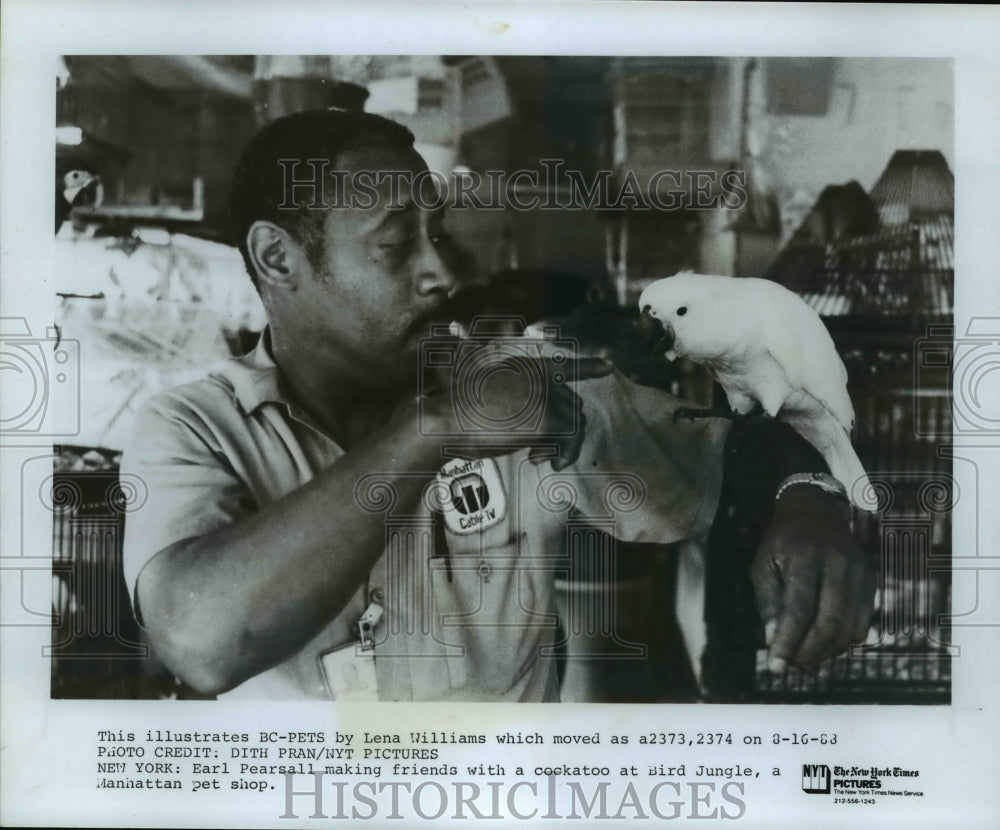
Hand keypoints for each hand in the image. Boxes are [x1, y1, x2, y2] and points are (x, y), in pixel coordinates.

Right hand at [419, 337, 612, 469]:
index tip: (608, 368)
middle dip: (562, 431)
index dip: (588, 367)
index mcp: (524, 368)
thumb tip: (527, 416)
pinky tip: (535, 459)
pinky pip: (570, 440)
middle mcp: (539, 377)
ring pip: (574, 423)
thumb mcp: (484, 395)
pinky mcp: (546, 419)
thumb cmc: (454, 412)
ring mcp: (544, 396)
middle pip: (571, 404)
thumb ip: (510, 400)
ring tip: (538, 457)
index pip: (564, 365)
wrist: (446, 418)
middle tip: (540, 452)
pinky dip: (559, 454)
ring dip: (560, 445)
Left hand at [750, 485, 875, 671]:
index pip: (798, 610)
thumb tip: (774, 642)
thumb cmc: (782, 544)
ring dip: (826, 652)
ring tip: (803, 658)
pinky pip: (862, 623)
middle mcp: (838, 564)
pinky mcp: (870, 582)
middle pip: (829, 623)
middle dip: (808, 652)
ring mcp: (859, 573)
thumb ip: (768, 603)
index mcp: (805, 556)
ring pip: (848, 628)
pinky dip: (843, 642)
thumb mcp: (763, 565)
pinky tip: (823, 645)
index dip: (787, 643)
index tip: (774, 667)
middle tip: (790, 666)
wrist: (815, 513)